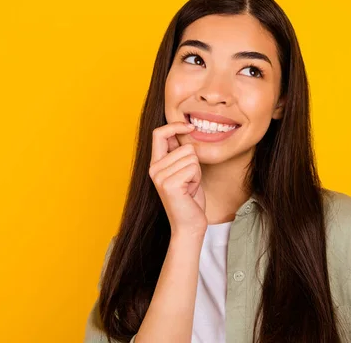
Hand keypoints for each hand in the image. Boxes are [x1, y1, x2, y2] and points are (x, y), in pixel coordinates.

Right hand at [149, 122, 206, 236]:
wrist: (188, 225)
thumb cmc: (189, 199)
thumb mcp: (183, 171)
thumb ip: (178, 152)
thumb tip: (184, 130)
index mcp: (155, 164)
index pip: (159, 133)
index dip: (175, 126)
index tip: (191, 127)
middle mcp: (154, 169)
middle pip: (185, 146)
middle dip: (195, 162)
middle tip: (189, 181)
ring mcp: (160, 176)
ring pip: (191, 157)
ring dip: (196, 172)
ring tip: (189, 186)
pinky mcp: (170, 184)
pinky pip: (193, 168)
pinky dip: (197, 179)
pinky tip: (190, 191)